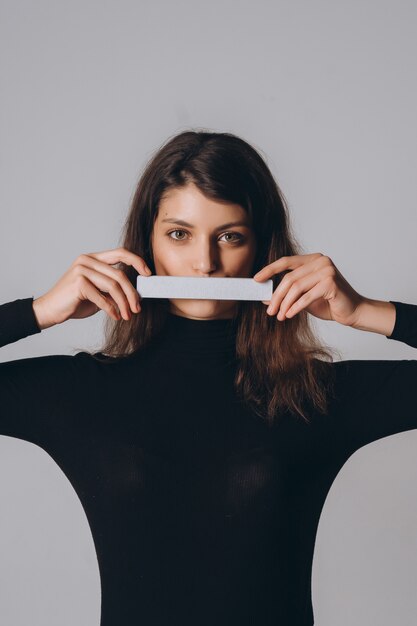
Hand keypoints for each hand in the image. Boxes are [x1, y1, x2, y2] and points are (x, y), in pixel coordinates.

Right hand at [33, 247, 151, 328]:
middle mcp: (87, 260)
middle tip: (137, 307)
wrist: (50, 310)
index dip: (137, 261)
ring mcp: (81, 269)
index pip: (120, 252)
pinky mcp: (78, 282)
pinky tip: (115, 316)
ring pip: (113, 285)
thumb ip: (113, 289)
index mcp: (93, 258)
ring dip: (123, 303)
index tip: (148, 274)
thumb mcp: (99, 294)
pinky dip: (111, 308)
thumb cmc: (75, 301)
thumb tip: (136, 293)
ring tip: (127, 315)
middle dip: (132, 293)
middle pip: (120, 274)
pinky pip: (102, 297)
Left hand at [253, 252, 364, 326]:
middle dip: (277, 296)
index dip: (269, 270)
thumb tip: (264, 298)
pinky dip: (295, 307)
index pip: (286, 261)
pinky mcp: (331, 283)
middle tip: (270, 311)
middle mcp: (320, 261)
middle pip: (289, 278)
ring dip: (285, 304)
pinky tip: (289, 315)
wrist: (353, 312)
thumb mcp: (303, 298)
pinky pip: (306, 296)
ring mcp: (327, 270)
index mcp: (313, 259)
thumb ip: (286, 294)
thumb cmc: (329, 303)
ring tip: (279, 316)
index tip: (256, 279)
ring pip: (296, 287)